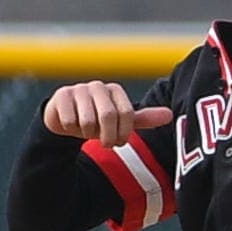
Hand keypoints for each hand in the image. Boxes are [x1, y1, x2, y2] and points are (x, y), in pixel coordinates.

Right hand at [43, 81, 172, 146]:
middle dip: (107, 136)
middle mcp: (98, 86)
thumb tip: (170, 114)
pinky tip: (70, 124)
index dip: (124, 133)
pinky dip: (71, 130)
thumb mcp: (122, 121)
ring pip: (88, 120)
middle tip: (105, 143)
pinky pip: (70, 121)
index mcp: (116, 90)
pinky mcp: (61, 95)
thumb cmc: (98, 121)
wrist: (66, 120)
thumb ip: (144, 118)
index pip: (127, 113)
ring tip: (87, 131)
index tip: (120, 141)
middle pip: (108, 116)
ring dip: (87, 134)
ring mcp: (79, 89)